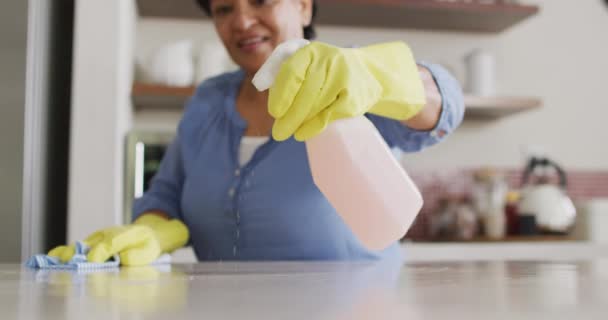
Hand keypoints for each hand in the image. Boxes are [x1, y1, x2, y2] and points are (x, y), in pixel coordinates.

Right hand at [48, 215, 188, 265]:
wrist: (144, 232)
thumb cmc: (146, 243)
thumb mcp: (149, 249)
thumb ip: (137, 255)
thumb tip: (122, 258)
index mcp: (123, 234)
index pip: (109, 243)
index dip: (100, 252)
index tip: (91, 261)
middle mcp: (106, 234)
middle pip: (90, 243)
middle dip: (80, 252)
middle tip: (69, 261)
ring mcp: (96, 238)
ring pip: (80, 245)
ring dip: (68, 253)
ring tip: (54, 261)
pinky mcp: (89, 243)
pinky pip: (75, 247)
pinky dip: (63, 252)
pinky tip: (51, 258)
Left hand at [268, 41, 425, 140]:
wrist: (366, 73)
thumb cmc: (326, 72)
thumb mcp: (307, 63)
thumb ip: (285, 73)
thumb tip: (266, 92)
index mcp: (312, 51)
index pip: (292, 72)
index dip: (281, 94)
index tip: (274, 112)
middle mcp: (329, 61)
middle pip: (305, 93)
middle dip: (288, 116)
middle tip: (277, 133)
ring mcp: (344, 79)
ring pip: (316, 106)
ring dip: (299, 122)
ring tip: (288, 132)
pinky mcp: (354, 97)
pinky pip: (329, 115)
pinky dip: (314, 127)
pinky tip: (302, 133)